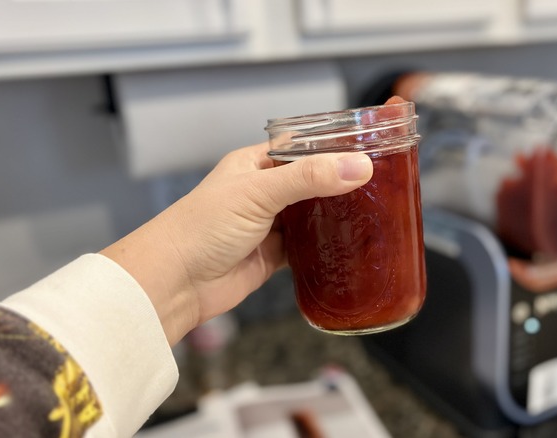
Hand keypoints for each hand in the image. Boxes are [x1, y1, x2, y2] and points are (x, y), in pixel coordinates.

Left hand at [100, 143, 372, 344]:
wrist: (175, 283)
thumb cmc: (199, 229)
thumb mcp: (257, 193)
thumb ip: (308, 178)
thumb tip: (357, 166)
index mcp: (254, 164)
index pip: (301, 147)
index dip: (332, 147)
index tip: (369, 148)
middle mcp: (262, 192)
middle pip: (311, 183)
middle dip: (339, 184)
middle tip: (380, 184)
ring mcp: (268, 225)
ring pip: (311, 216)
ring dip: (334, 217)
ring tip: (373, 212)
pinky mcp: (271, 256)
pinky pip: (305, 248)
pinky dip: (324, 247)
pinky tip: (346, 245)